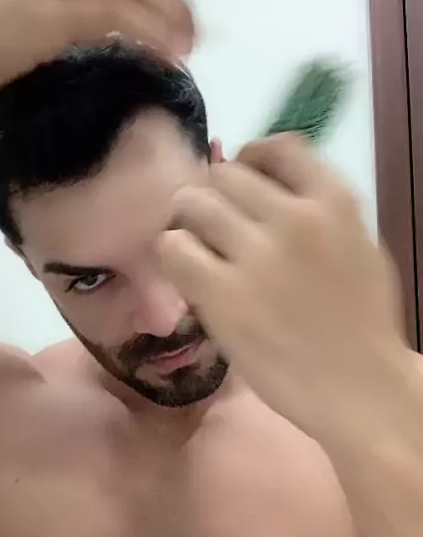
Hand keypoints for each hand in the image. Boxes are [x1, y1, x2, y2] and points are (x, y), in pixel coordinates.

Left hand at [159, 134, 407, 441]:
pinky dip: (174, 256)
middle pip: (225, 175)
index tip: (240, 176)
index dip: (250, 157)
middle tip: (212, 226)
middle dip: (214, 196)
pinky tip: (188, 276)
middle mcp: (293, 217)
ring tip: (197, 250)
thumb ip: (318, 214)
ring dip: (188, 223)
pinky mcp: (221, 294)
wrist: (360, 390)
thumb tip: (266, 193)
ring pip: (192, 204)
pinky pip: (173, 248)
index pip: (278, 147)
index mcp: (335, 202)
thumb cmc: (363, 324)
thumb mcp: (359, 247)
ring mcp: (256, 255)